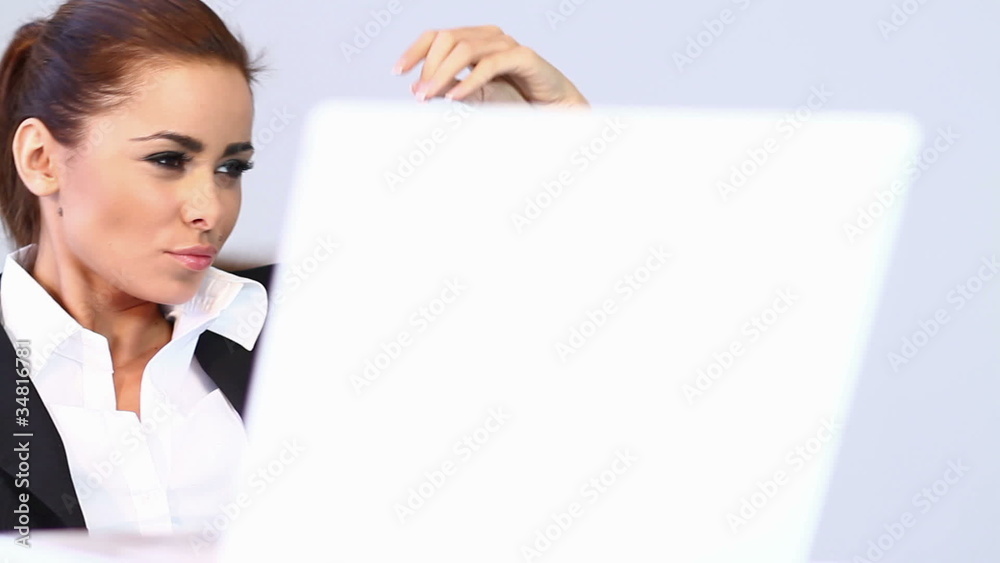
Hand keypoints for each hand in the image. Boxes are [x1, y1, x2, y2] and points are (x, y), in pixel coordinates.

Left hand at [393, 25, 587, 106]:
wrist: (554, 107)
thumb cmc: (517, 99)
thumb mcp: (476, 95)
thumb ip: (450, 88)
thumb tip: (420, 90)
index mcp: (474, 40)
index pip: (436, 36)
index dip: (414, 51)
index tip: (397, 72)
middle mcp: (489, 36)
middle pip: (446, 39)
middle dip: (427, 66)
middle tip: (417, 94)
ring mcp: (506, 44)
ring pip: (464, 49)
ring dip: (442, 75)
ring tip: (429, 97)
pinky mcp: (522, 57)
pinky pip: (489, 65)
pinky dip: (468, 81)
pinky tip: (454, 98)